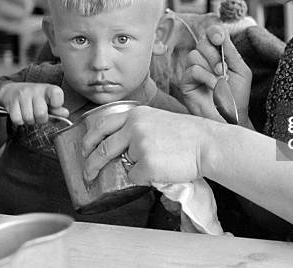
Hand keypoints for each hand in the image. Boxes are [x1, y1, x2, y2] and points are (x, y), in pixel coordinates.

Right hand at [0, 82, 68, 124]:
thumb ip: (57, 108)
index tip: (53, 106)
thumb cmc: (35, 97)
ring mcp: (23, 95)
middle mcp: (35, 90)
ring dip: (30, 121)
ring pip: (28, 118)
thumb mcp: (48, 100)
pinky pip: (17, 119)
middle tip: (39, 116)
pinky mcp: (12, 101)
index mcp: (48, 88)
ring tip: (30, 115)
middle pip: (41, 113)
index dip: (57, 104)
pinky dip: (20, 121)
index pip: (57, 94)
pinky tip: (21, 115)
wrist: (12, 90)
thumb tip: (65, 114)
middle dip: (41, 119)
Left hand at [81, 106, 210, 184]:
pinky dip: (143, 178)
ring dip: (120, 169)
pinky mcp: (146, 164)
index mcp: (135, 114)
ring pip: (119, 163)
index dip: (89, 140)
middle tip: (87, 172)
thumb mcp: (157, 119)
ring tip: (127, 171)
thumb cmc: (187, 135)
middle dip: (90, 163)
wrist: (206, 144)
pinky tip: (159, 170)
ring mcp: (139, 146)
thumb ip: (136, 127)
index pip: (101, 125)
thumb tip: (119, 146)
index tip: (85, 150)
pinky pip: (135, 177)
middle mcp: (133, 127)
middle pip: (101, 147)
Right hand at [180, 25, 251, 124]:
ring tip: (220, 81)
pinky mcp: (186, 83)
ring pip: (194, 55)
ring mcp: (193, 71)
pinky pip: (193, 70)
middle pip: (202, 43)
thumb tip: (221, 34)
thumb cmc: (237, 97)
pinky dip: (206, 77)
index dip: (214, 32)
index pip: (211, 35)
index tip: (219, 39)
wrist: (231, 118)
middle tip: (224, 70)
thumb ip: (231, 52)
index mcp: (218, 55)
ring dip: (211, 67)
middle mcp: (204, 61)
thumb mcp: (241, 71)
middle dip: (215, 55)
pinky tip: (214, 87)